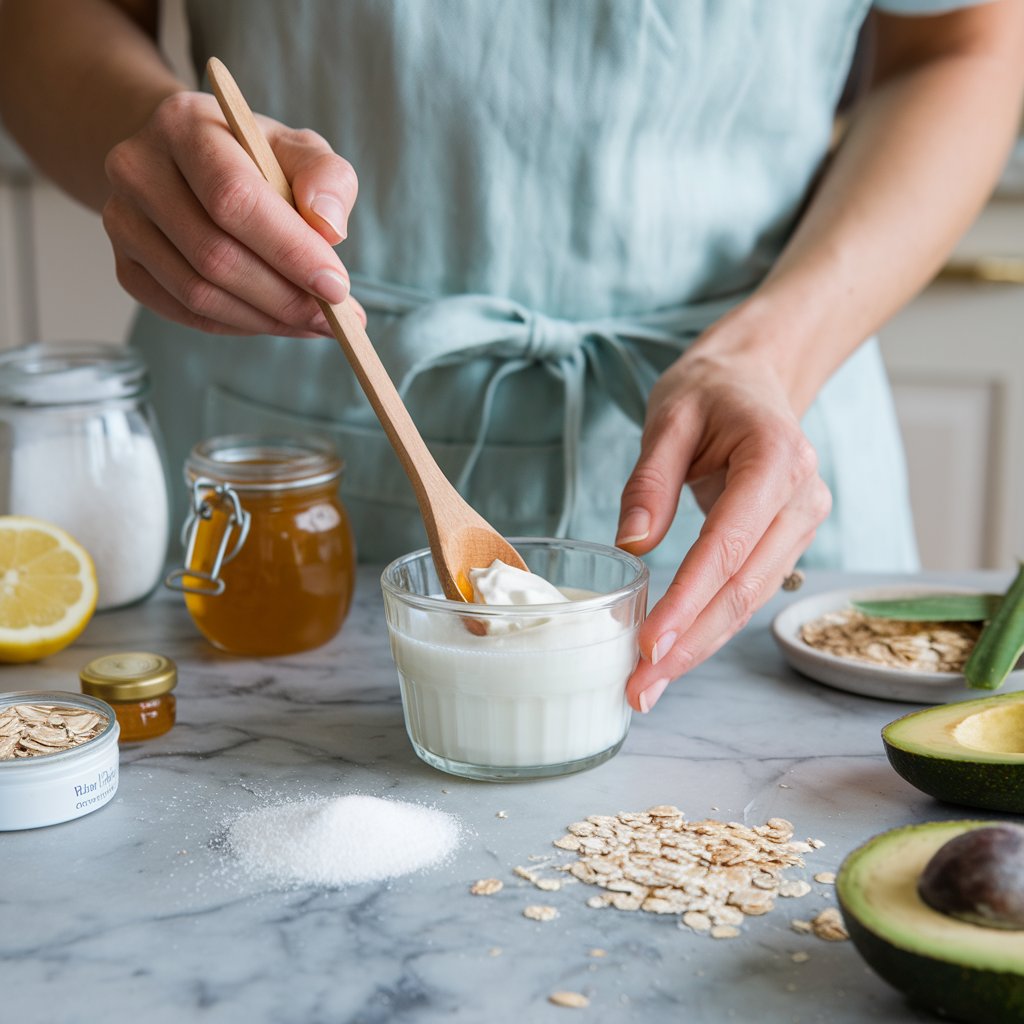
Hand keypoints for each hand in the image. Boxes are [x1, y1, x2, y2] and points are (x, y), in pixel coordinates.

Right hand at [102, 90, 363, 336]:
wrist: (190, 164)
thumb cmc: (256, 158)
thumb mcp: (299, 150)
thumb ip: (325, 178)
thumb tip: (329, 227)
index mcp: (184, 126)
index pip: (233, 198)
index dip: (289, 250)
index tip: (338, 286)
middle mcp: (139, 170)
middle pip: (214, 255)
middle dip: (286, 297)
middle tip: (337, 319)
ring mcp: (123, 221)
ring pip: (198, 293)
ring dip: (267, 319)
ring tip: (315, 322)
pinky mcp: (126, 266)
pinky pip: (186, 313)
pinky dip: (240, 326)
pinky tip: (278, 321)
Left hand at [616, 334, 831, 711]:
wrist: (756, 378)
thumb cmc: (710, 391)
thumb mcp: (669, 416)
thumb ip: (649, 481)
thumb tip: (632, 546)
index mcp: (775, 459)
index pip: (729, 545)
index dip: (688, 600)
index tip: (649, 645)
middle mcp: (801, 498)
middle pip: (743, 588)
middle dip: (689, 644)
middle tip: (639, 689)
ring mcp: (803, 522)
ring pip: (749, 601)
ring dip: (699, 647)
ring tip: (648, 686)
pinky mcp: (788, 540)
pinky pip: (748, 591)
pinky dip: (711, 626)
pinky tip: (675, 654)